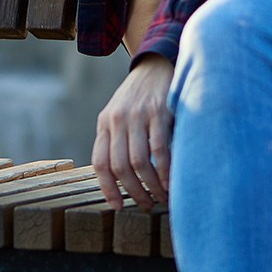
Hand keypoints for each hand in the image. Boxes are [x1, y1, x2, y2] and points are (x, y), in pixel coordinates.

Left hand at [94, 55, 173, 207]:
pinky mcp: (159, 111)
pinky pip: (159, 148)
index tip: (117, 206)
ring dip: (151, 185)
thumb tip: (122, 181)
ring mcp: (138, 115)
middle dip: (133, 191)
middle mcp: (117, 119)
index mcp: (104, 123)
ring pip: (139, 161)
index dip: (107, 188)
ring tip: (160, 198)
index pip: (100, 162)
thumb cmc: (139, 99)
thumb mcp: (119, 115)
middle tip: (146, 205)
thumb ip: (116, 140)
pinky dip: (165, 170)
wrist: (157, 65)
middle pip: (119, 166)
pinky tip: (171, 183)